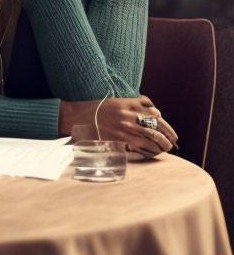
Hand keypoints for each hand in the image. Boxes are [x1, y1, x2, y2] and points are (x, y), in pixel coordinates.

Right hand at [59, 95, 178, 157]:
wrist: (79, 118)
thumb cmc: (98, 109)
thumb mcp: (118, 101)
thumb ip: (137, 104)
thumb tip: (156, 111)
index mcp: (130, 104)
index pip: (156, 115)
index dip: (166, 125)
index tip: (171, 132)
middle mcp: (130, 115)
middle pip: (157, 126)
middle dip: (168, 136)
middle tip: (174, 142)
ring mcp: (126, 128)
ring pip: (152, 137)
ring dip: (162, 144)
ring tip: (166, 149)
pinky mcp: (121, 139)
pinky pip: (141, 146)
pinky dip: (150, 150)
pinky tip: (154, 153)